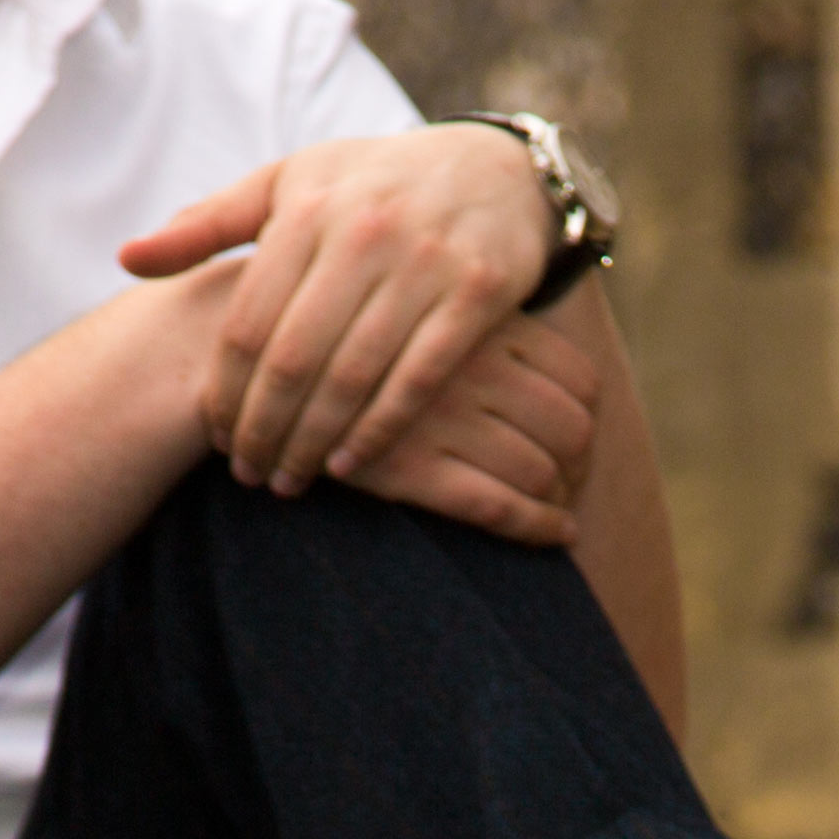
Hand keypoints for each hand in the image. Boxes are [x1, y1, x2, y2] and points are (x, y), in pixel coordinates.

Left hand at [119, 124, 559, 492]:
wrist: (496, 171)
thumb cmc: (372, 186)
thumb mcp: (289, 185)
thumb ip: (207, 224)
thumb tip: (127, 260)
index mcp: (306, 208)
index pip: (247, 321)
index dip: (225, 391)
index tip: (214, 437)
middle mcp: (363, 232)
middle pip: (294, 358)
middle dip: (263, 428)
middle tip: (247, 474)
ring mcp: (424, 263)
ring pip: (351, 376)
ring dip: (313, 441)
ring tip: (289, 479)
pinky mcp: (477, 293)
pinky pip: (417, 380)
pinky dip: (378, 431)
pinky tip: (349, 465)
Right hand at [340, 312, 601, 545]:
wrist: (249, 355)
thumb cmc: (342, 331)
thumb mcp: (414, 302)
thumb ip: (475, 328)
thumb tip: (548, 379)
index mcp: (481, 321)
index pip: (579, 377)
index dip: (589, 417)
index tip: (580, 440)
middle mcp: (471, 366)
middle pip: (571, 427)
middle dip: (581, 466)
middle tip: (572, 484)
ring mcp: (441, 417)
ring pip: (539, 470)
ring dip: (560, 500)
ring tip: (555, 510)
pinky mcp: (409, 467)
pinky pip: (499, 506)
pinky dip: (538, 527)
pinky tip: (555, 535)